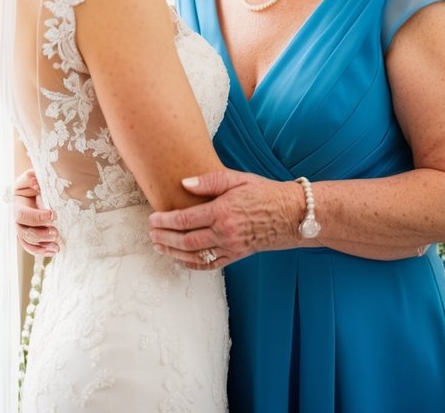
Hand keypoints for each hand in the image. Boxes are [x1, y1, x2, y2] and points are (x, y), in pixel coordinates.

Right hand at [12, 169, 57, 256]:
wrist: (42, 186)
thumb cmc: (40, 179)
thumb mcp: (37, 176)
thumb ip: (34, 176)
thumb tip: (32, 176)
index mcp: (18, 201)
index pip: (22, 214)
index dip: (36, 217)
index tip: (53, 215)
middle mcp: (17, 216)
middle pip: (22, 231)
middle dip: (39, 234)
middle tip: (55, 233)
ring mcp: (22, 226)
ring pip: (26, 241)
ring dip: (41, 245)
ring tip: (56, 247)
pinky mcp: (30, 234)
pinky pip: (31, 246)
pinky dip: (41, 251)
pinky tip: (53, 251)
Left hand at [147, 169, 301, 269]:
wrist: (293, 215)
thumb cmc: (265, 193)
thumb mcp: (238, 179)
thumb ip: (209, 181)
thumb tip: (183, 184)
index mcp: (223, 212)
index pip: (185, 219)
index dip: (165, 221)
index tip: (153, 218)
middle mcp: (225, 233)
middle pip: (186, 241)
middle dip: (164, 238)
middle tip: (150, 233)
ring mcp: (232, 247)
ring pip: (195, 256)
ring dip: (173, 253)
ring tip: (158, 246)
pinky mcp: (237, 256)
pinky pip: (210, 264)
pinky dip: (192, 264)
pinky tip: (180, 260)